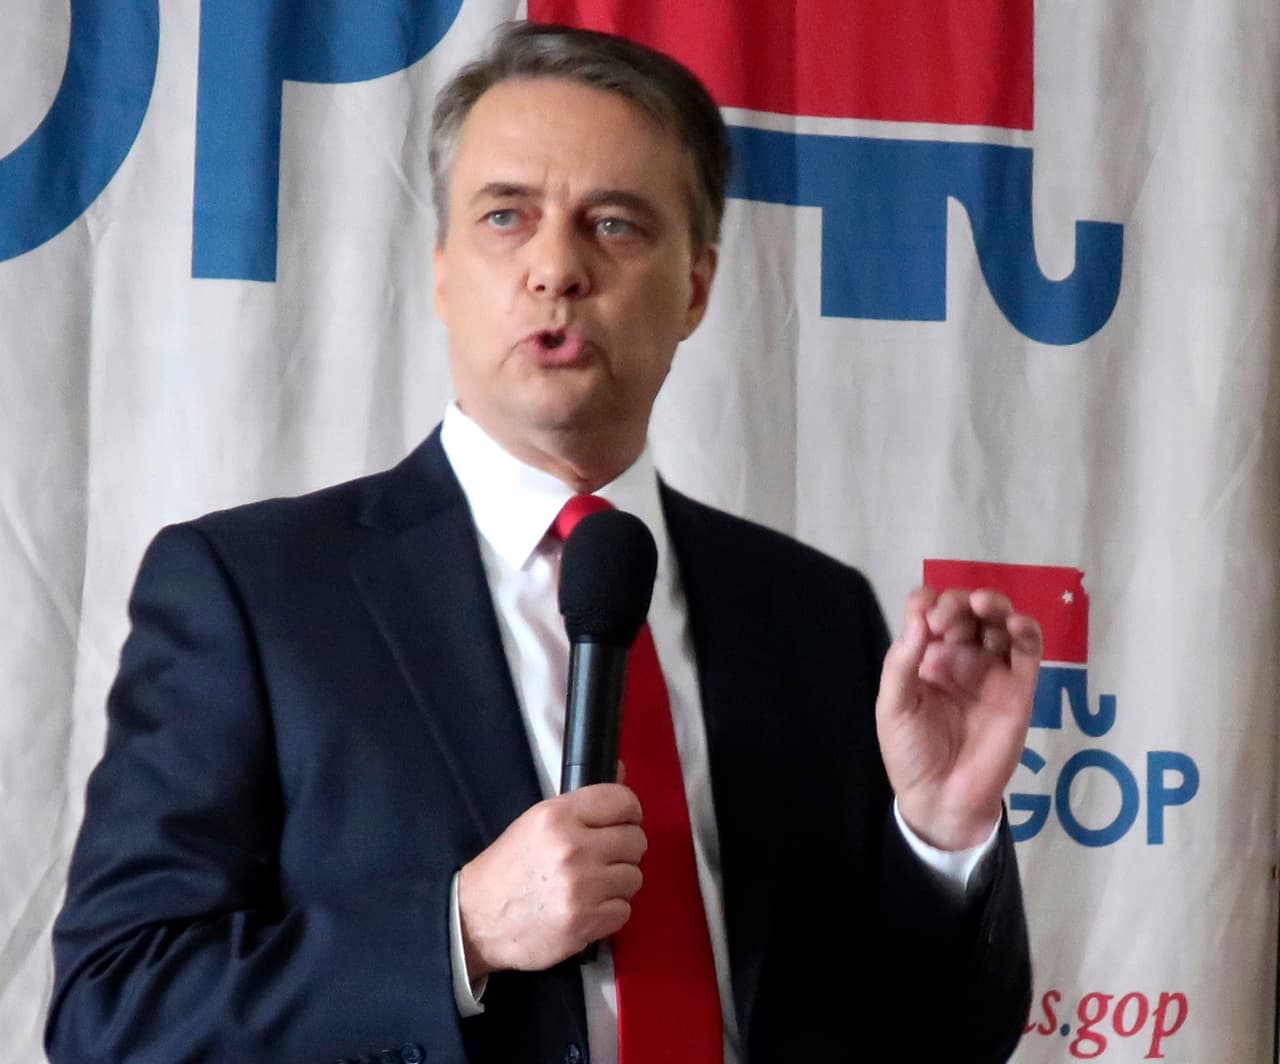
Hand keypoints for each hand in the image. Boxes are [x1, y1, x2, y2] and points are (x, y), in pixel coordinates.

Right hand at [457, 783, 645, 977]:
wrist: (476, 919)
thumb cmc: (508, 866)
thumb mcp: (536, 820)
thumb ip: (582, 801)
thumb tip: (621, 771)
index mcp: (558, 815)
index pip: (622, 801)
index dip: (629, 811)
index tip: (624, 821)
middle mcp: (573, 848)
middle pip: (636, 840)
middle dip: (624, 849)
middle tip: (604, 857)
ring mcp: (581, 888)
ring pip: (634, 877)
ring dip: (618, 882)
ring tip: (594, 884)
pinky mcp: (584, 924)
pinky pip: (624, 911)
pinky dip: (610, 911)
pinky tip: (588, 907)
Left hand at [875, 586, 1042, 851]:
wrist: (942, 799)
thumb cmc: (911, 752)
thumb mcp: (893, 706)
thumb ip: (902, 662)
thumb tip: (919, 615)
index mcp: (927, 657)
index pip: (930, 612)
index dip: (929, 603)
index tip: (925, 615)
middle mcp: (959, 657)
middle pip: (966, 611)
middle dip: (958, 602)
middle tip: (946, 617)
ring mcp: (991, 671)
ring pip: (999, 623)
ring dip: (994, 605)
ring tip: (984, 605)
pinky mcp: (1019, 689)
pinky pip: (1028, 652)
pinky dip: (1026, 630)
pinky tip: (1016, 623)